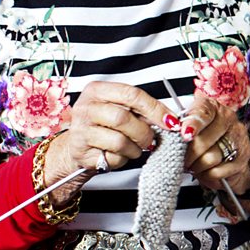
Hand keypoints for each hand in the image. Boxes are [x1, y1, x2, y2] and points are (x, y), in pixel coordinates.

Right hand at [45, 81, 181, 192]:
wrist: (79, 145)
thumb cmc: (105, 124)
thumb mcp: (122, 108)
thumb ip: (143, 110)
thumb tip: (170, 119)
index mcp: (97, 90)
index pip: (131, 94)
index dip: (155, 109)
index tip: (170, 121)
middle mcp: (85, 108)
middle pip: (123, 119)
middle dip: (144, 132)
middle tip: (150, 139)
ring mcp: (80, 131)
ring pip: (119, 141)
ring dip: (135, 148)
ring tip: (134, 146)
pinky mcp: (80, 152)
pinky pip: (112, 158)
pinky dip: (123, 159)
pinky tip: (119, 154)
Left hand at [180, 93, 249, 192]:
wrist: (230, 156)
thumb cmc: (207, 140)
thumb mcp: (192, 128)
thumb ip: (181, 127)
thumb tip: (169, 129)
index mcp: (213, 107)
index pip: (203, 113)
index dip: (192, 124)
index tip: (184, 134)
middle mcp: (228, 119)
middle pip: (203, 140)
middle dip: (188, 154)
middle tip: (182, 159)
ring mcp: (237, 138)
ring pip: (210, 158)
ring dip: (197, 166)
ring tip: (194, 166)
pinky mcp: (241, 158)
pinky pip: (217, 171)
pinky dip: (207, 175)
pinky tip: (205, 171)